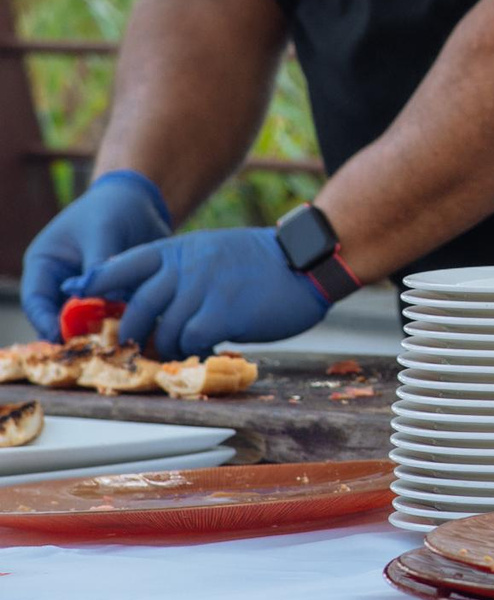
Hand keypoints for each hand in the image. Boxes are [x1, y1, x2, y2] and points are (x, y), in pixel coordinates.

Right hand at [21, 170, 172, 339]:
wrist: (142, 200)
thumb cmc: (112, 208)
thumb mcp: (103, 230)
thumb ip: (99, 265)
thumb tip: (105, 300)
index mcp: (45, 265)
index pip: (36, 301)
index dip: (46, 322)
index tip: (63, 337)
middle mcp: (62, 284)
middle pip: (61, 319)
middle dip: (78, 334)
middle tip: (97, 348)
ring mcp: (88, 293)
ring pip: (90, 322)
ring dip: (104, 332)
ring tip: (121, 342)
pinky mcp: (114, 297)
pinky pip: (116, 317)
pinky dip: (125, 324)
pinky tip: (141, 332)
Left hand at [64, 227, 327, 359]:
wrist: (307, 261)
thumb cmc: (263, 261)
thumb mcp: (212, 251)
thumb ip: (181, 269)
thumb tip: (151, 298)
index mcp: (179, 249)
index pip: (122, 265)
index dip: (97, 283)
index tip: (79, 298)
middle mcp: (184, 266)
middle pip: (135, 307)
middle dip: (132, 333)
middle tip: (138, 347)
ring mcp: (202, 289)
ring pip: (163, 329)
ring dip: (168, 346)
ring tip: (180, 349)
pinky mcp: (222, 313)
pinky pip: (191, 341)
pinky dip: (194, 350)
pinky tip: (208, 348)